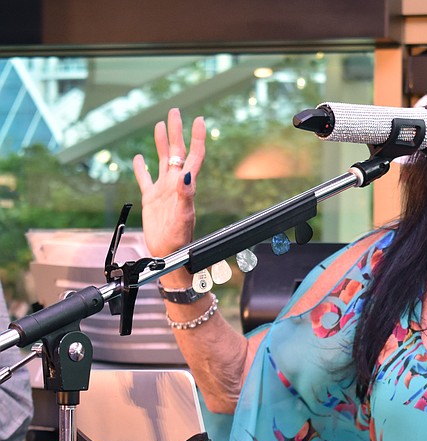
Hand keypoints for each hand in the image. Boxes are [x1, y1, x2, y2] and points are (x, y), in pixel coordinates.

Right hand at [133, 108, 205, 257]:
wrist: (169, 255)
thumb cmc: (180, 239)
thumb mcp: (184, 216)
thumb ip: (186, 195)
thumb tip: (187, 175)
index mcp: (186, 185)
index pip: (194, 155)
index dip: (197, 138)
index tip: (199, 119)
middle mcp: (176, 184)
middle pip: (177, 151)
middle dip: (177, 131)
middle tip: (175, 110)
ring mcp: (164, 190)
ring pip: (163, 160)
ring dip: (162, 143)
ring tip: (161, 125)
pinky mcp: (151, 199)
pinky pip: (145, 178)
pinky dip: (141, 167)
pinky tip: (139, 158)